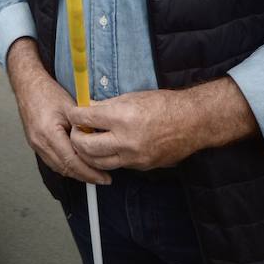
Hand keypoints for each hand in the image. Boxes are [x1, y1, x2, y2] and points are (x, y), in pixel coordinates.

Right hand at [6, 39, 108, 185]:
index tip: (104, 177)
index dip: (89, 172)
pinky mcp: (35, 144)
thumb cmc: (48, 93)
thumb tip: (100, 142)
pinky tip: (78, 164)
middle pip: (65, 169)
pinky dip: (66, 166)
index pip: (72, 161)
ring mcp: (35, 145)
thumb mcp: (71, 107)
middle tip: (102, 179)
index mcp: (49, 133)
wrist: (28, 86)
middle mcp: (40, 143)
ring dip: (76, 173)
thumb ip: (83, 126)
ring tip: (93, 174)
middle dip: (85, 176)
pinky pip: (52, 161)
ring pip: (58, 168)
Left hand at [66, 78, 258, 171]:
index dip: (74, 115)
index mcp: (122, 117)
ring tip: (87, 142)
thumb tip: (87, 108)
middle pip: (86, 146)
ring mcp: (133, 156)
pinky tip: (107, 149)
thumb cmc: (164, 105)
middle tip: (76, 131)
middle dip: (76, 139)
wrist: (192, 122)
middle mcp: (126, 140)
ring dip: (88, 153)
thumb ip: (107, 105)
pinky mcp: (141, 166)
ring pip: (98, 162)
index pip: (85, 118)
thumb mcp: (132, 97)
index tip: (71, 113)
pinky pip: (117, 165)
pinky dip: (107, 158)